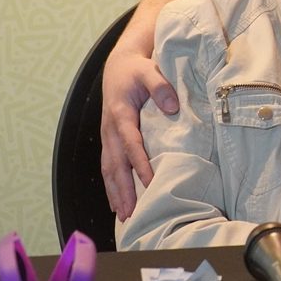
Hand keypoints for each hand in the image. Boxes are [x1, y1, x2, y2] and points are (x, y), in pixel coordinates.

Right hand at [100, 50, 178, 219]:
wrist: (119, 65)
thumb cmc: (137, 69)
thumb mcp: (149, 70)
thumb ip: (160, 86)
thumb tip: (172, 107)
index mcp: (120, 113)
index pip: (131, 144)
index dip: (140, 164)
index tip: (150, 183)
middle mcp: (110, 128)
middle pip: (115, 164)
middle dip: (122, 189)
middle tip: (131, 213)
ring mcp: (108, 135)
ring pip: (108, 168)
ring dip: (115, 192)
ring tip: (124, 215)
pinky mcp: (110, 138)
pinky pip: (108, 165)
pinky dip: (111, 185)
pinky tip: (117, 201)